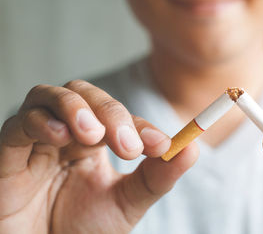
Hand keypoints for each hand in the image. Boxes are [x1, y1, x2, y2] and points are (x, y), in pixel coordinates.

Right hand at [0, 80, 197, 233]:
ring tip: (92, 134)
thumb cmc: (83, 231)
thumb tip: (192, 148)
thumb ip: (157, 177)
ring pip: (50, 96)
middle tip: (128, 146)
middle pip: (85, 94)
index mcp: (94, 142)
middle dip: (110, 113)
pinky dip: (41, 122)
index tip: (161, 146)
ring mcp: (37, 140)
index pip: (119, 117)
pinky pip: (18, 124)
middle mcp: (66, 134)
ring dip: (76, 108)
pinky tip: (61, 136)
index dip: (140, 125)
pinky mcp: (9, 155)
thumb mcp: (127, 202)